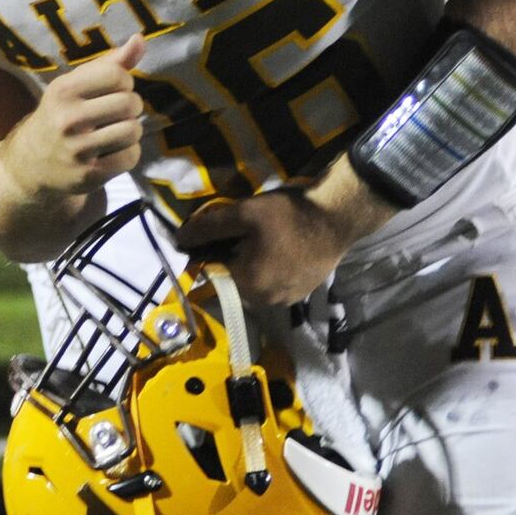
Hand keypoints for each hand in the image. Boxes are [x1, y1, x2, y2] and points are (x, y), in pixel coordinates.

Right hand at [2, 34, 144, 196]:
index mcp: (64, 90)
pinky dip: (129, 153)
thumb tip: (140, 39)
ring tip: (116, 131)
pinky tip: (113, 151)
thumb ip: (110, 63)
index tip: (112, 91)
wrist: (30, 164)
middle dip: (130, 107)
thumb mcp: (75, 85)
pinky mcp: (89, 175)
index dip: (123, 82)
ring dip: (131, 131)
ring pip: (133, 131)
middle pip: (129, 103)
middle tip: (115, 113)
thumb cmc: (61, 115)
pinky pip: (131, 157)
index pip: (117, 75)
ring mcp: (78, 149)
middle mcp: (68, 119)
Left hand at [175, 188, 349, 306]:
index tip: (220, 232)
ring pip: (254, 280)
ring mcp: (286, 299)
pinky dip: (271, 267)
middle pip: (233, 277)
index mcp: (247, 285)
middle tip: (245, 230)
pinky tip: (280, 246)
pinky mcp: (302, 292)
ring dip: (251, 261)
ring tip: (265, 236)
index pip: (213, 271)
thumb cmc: (287, 216)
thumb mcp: (243, 214)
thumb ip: (208, 229)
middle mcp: (265, 301)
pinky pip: (274, 281)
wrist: (336, 218)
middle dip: (232, 255)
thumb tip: (178, 240)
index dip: (210, 250)